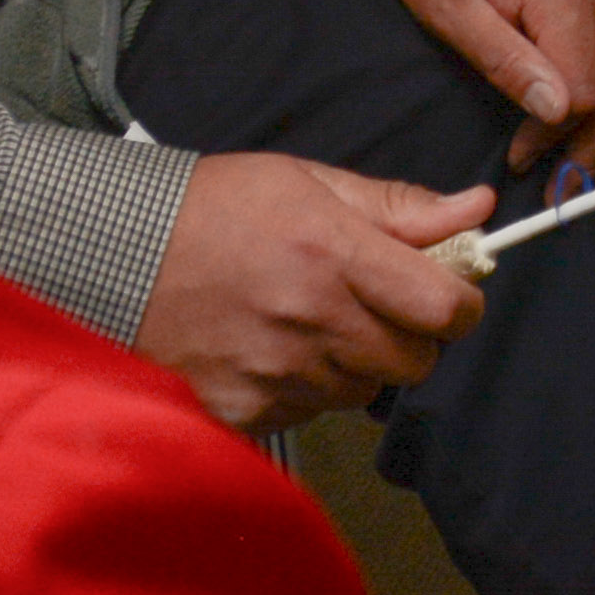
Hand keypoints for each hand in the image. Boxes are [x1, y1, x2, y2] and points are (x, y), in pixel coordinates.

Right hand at [139, 154, 492, 432]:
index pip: (443, 307)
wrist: (116, 252)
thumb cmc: (217, 207)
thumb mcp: (310, 182)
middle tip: (378, 306)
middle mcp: (310, 319)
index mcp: (334, 254)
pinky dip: (306, 388)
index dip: (462, 303)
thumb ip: (399, 205)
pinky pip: (309, 412)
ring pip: (364, 390)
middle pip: (415, 361)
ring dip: (357, 363)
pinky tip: (272, 347)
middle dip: (412, 336)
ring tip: (312, 320)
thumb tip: (477, 208)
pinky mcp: (243, 410)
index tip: (451, 294)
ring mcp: (275, 372)